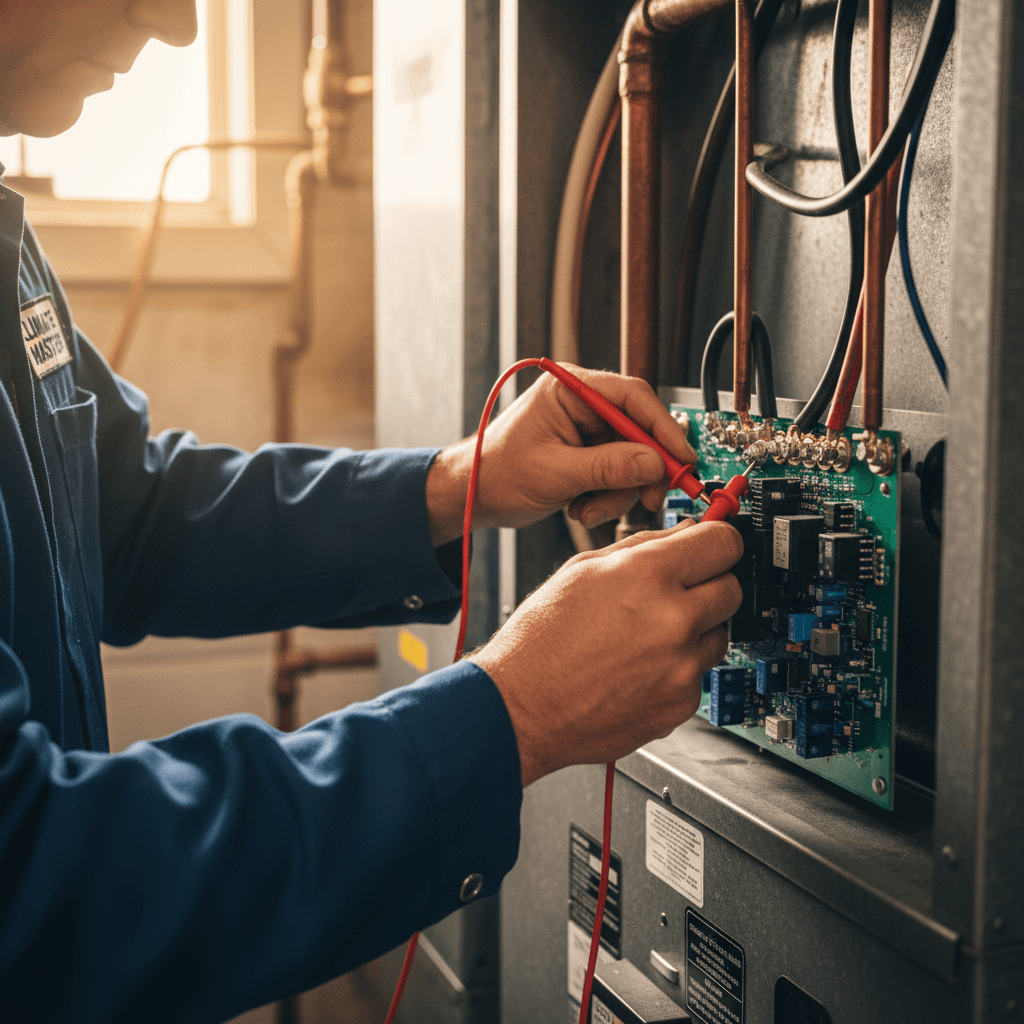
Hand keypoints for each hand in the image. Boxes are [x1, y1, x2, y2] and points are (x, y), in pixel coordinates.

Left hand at [425, 363, 696, 545]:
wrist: (475, 497)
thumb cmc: (496, 474)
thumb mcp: (554, 473)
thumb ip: (606, 468)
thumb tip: (653, 463)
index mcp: (570, 390)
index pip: (632, 397)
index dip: (662, 428)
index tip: (681, 458)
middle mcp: (583, 405)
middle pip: (639, 431)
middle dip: (643, 471)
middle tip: (650, 499)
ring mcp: (587, 431)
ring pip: (632, 460)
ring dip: (618, 493)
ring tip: (587, 511)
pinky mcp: (589, 455)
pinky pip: (618, 476)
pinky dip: (607, 498)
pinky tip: (580, 509)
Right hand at [469, 519, 742, 786]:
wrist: (521, 707)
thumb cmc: (540, 640)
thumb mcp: (582, 569)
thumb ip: (643, 546)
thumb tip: (685, 534)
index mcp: (649, 576)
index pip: (724, 542)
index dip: (718, 539)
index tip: (714, 544)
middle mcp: (674, 621)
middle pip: (732, 588)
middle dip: (710, 583)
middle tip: (679, 590)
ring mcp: (682, 668)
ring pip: (719, 634)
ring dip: (695, 629)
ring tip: (647, 635)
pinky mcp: (680, 705)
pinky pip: (697, 673)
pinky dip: (677, 668)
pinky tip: (638, 667)